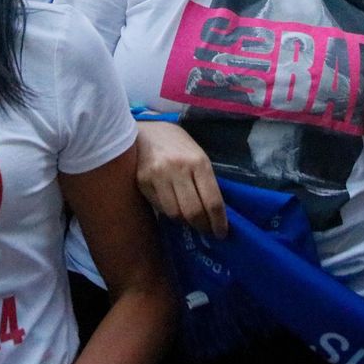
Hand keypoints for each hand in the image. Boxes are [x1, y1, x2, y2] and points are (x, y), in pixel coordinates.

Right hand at [134, 121, 226, 237]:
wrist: (146, 130)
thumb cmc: (177, 144)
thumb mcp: (197, 156)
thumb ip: (205, 181)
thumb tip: (214, 213)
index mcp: (198, 161)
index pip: (212, 201)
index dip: (218, 222)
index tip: (221, 234)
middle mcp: (178, 168)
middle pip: (194, 212)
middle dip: (203, 227)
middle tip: (207, 231)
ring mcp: (158, 176)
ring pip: (175, 214)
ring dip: (185, 222)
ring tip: (190, 220)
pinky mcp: (143, 181)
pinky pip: (160, 207)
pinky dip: (169, 212)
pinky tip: (174, 207)